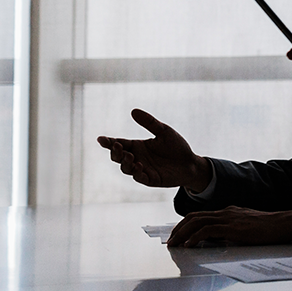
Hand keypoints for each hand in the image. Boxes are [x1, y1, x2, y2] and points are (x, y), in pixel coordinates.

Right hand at [96, 108, 212, 191]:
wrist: (191, 163)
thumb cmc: (176, 146)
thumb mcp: (164, 131)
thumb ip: (150, 123)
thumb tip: (134, 111)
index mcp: (137, 146)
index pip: (118, 143)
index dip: (108, 142)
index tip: (100, 139)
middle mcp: (136, 157)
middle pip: (117, 157)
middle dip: (114, 152)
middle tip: (116, 145)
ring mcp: (142, 169)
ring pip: (126, 168)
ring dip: (125, 162)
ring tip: (130, 156)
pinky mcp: (150, 179)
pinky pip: (139, 178)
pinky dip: (137, 172)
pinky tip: (139, 165)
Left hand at [165, 205, 291, 247]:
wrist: (285, 224)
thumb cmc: (272, 229)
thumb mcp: (248, 228)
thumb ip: (234, 231)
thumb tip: (221, 241)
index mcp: (229, 212)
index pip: (201, 215)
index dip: (186, 224)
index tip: (178, 234)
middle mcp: (226, 212)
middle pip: (194, 217)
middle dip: (178, 229)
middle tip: (170, 241)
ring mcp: (229, 218)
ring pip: (197, 222)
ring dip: (182, 234)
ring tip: (174, 244)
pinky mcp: (233, 228)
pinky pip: (207, 231)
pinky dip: (195, 237)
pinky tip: (189, 245)